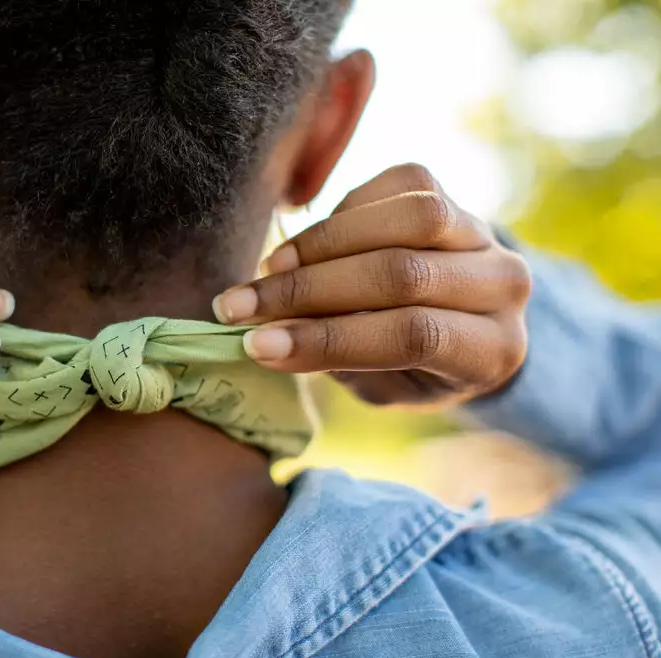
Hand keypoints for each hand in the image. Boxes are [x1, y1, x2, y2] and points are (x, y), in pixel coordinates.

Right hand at [213, 164, 530, 406]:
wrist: (460, 320)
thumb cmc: (411, 368)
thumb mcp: (381, 384)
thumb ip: (338, 358)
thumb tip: (265, 336)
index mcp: (493, 351)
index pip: (411, 335)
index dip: (328, 338)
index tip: (256, 346)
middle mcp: (503, 285)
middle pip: (403, 274)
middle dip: (308, 291)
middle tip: (241, 307)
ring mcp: (483, 233)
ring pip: (410, 217)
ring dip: (323, 243)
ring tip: (269, 270)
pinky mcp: (452, 193)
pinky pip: (399, 186)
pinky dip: (342, 213)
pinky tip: (306, 247)